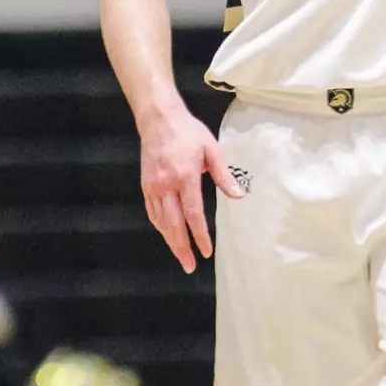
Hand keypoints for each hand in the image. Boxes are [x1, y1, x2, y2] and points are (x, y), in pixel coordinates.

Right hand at [138, 107, 241, 273]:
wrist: (158, 119)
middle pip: (173, 225)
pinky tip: (167, 234)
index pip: (193, 214)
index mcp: (185, 177)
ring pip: (161, 222)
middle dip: (182, 248)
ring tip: (180, 255)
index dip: (199, 235)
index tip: (206, 251)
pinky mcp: (146, 185)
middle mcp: (167, 185)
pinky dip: (160, 226)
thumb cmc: (188, 132)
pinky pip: (152, 212)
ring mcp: (153, 187)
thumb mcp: (211, 149)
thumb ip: (224, 175)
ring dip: (170, 241)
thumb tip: (239, 196)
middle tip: (189, 266)